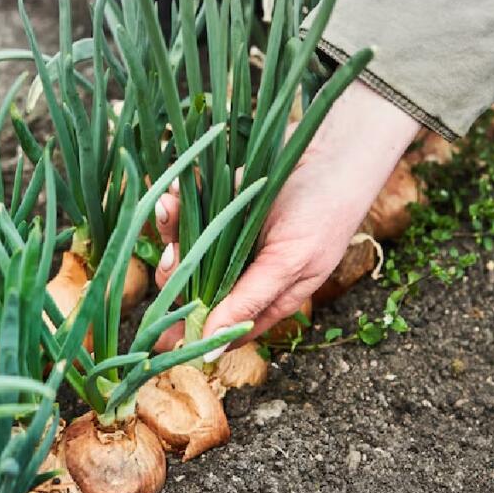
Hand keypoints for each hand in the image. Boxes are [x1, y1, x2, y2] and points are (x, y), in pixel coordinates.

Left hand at [152, 79, 421, 355]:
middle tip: (172, 255)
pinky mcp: (221, 204)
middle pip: (193, 290)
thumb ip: (248, 301)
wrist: (334, 147)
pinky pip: (189, 210)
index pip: (219, 329)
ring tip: (167, 206)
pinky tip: (175, 187)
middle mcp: (243, 272)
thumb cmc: (324, 209)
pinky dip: (178, 200)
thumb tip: (210, 346)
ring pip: (185, 247)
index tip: (159, 333)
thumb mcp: (290, 262)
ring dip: (170, 230)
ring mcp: (229, 238)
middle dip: (175, 274)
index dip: (189, 334)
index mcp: (264, 297)